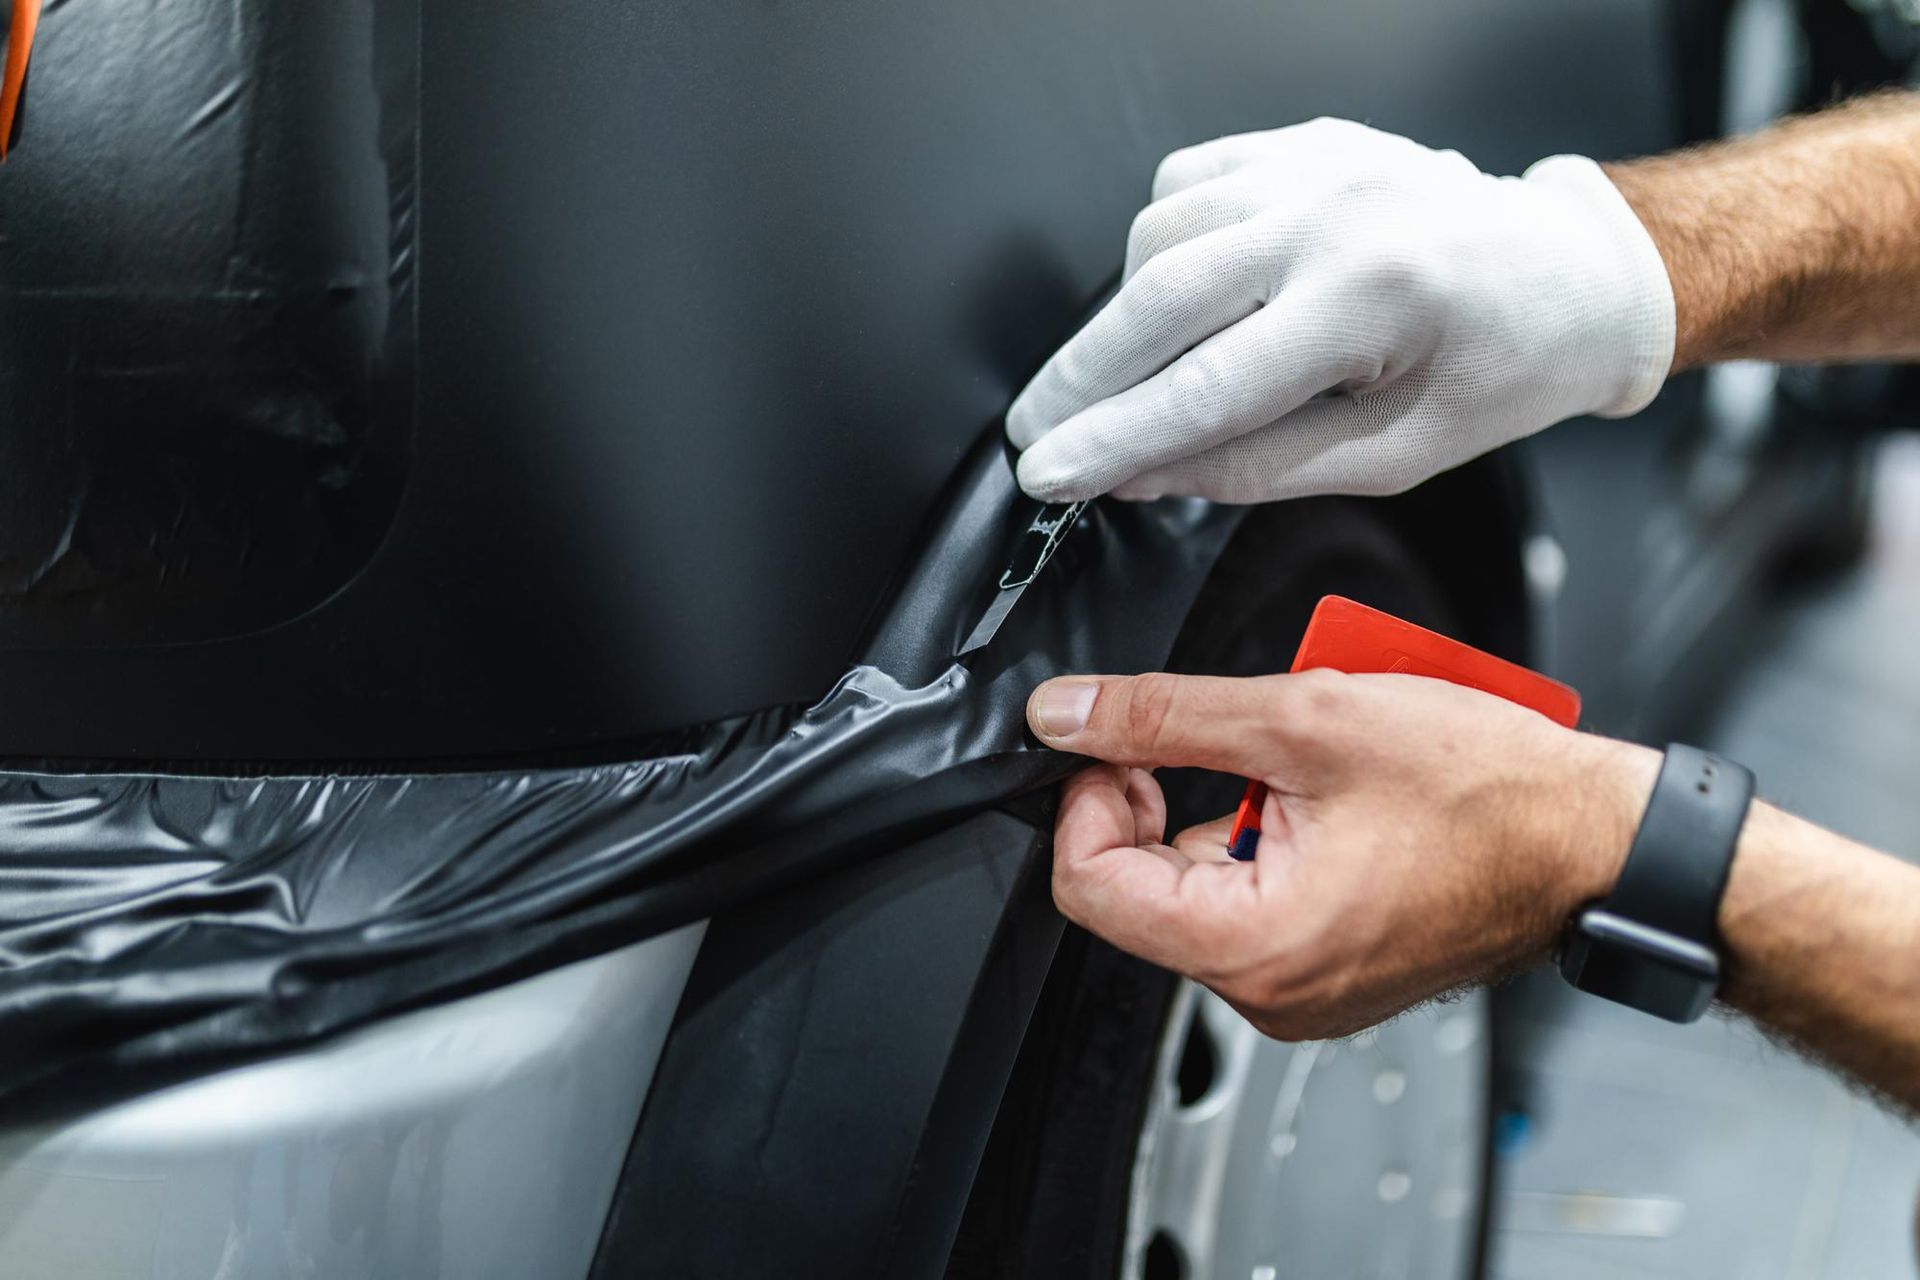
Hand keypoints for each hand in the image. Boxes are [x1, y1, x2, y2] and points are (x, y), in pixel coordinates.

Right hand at [1007, 118, 1674, 503]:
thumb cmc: (1497, 372)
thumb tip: (1140, 474)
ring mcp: (1316, 165)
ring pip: (1157, 236)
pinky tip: (1178, 292)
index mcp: (1373, 302)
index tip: (1048, 473)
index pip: (1205, 388)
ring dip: (1122, 317)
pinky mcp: (1302, 142)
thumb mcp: (1388, 455)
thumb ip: (1255, 466)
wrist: (1568, 276)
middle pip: (1157, 299)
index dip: (1112, 439)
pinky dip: (1159, 244)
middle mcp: (1337, 215)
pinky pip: (1184, 183)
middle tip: (1036, 431)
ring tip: (1128, 374)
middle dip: (1080, 378)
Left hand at [1027, 670, 1658, 1038]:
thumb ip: (1168, 716)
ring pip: (1198, 882)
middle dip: (1166, 794)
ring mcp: (1301, 987)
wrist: (1598, 841)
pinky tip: (1324, 793)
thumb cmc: (1490, 793)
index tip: (1125, 742)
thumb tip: (1069, 714)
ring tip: (1303, 761)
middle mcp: (1269, 991)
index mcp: (1252, 949)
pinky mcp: (1330, 969)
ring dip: (1226, 803)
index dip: (1089, 796)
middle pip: (1139, 885)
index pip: (1088, 885)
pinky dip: (1267, 832)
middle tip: (1233, 737)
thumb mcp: (1305, 721)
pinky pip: (1253, 897)